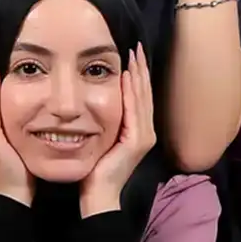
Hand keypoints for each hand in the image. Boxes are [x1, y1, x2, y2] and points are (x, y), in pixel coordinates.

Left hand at [79, 47, 155, 216]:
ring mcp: (144, 136)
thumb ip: (105, 120)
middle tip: (135, 46)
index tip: (132, 54)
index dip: (137, 74)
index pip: (139, 96)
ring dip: (138, 75)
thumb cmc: (95, 169)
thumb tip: (95, 98)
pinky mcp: (137, 141)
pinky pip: (135, 110)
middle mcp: (146, 131)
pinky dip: (131, 92)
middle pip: (144, 93)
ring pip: (142, 98)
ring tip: (134, 55)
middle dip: (140, 69)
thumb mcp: (102, 138)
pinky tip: (127, 76)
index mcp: (139, 130)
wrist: (98, 195)